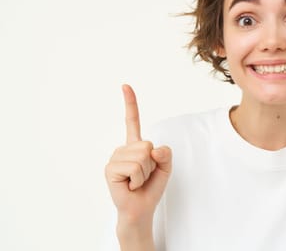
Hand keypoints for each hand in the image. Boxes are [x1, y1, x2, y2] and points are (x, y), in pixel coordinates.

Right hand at [105, 85, 171, 225]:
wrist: (141, 209)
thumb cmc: (151, 188)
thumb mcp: (165, 167)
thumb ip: (166, 154)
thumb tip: (153, 148)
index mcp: (136, 145)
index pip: (132, 121)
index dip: (130, 103)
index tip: (125, 86)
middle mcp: (123, 149)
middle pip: (147, 145)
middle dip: (152, 164)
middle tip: (144, 177)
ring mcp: (115, 157)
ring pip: (142, 156)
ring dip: (145, 173)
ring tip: (137, 182)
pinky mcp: (110, 168)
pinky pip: (135, 167)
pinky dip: (138, 179)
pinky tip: (130, 185)